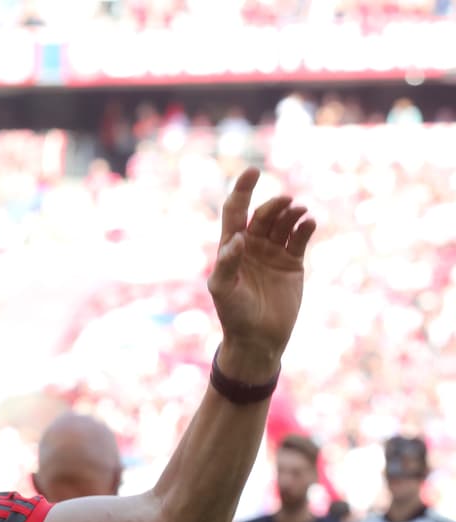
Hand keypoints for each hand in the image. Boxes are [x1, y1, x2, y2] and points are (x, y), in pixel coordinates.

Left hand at [207, 169, 315, 381]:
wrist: (258, 338)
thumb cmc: (234, 314)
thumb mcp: (223, 290)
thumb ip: (226, 264)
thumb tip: (236, 240)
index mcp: (231, 247)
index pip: (235, 211)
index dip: (242, 190)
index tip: (252, 171)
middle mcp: (252, 246)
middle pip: (263, 214)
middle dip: (273, 205)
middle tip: (286, 202)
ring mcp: (273, 253)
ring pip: (284, 223)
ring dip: (291, 213)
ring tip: (299, 212)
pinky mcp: (293, 263)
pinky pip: (300, 238)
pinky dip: (305, 228)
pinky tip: (309, 223)